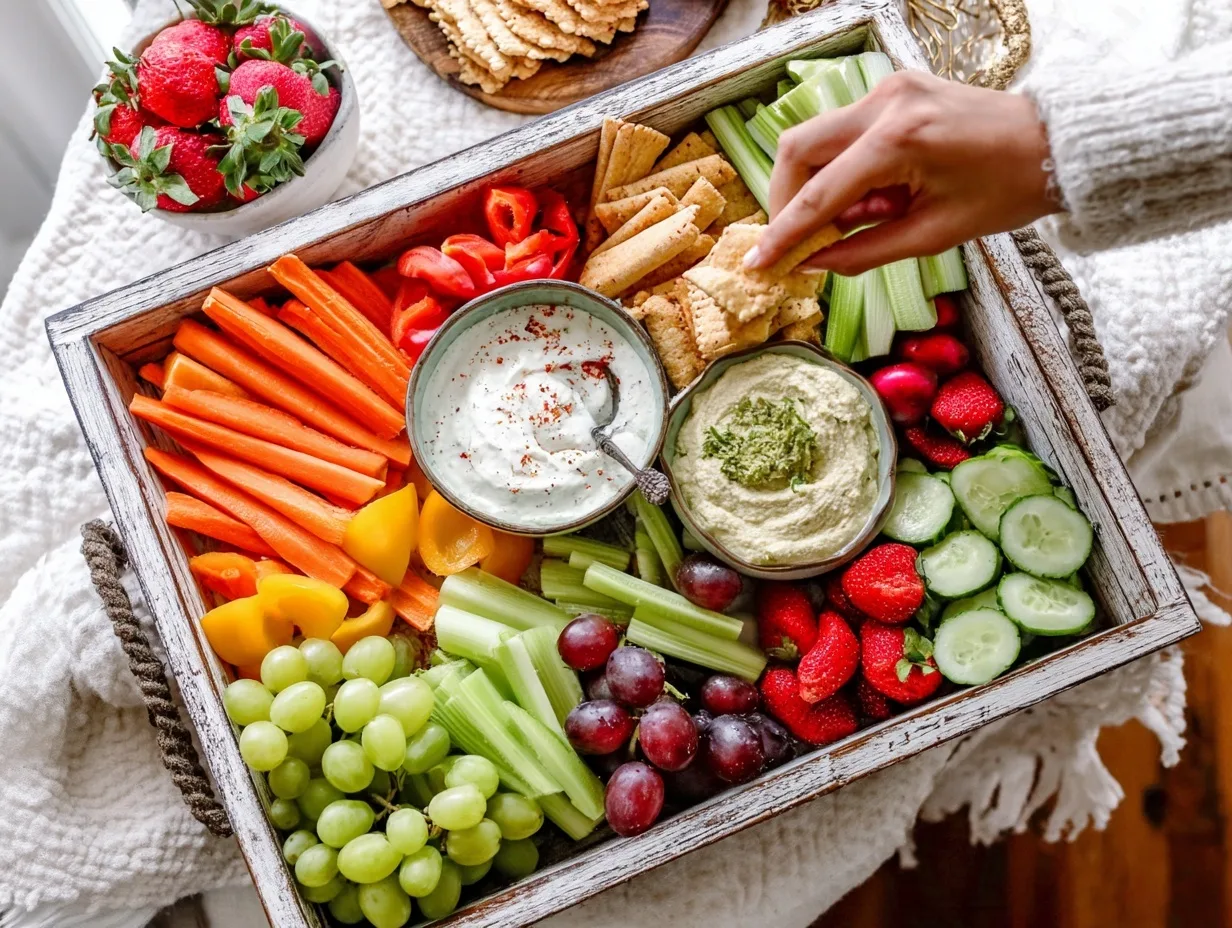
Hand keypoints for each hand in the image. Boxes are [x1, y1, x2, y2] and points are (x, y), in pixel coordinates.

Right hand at [744, 70, 1056, 274]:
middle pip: (798, 149)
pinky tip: (873, 195)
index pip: (818, 194)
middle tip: (800, 241)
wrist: (1056, 144)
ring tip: (857, 219)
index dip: (784, 234)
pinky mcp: (895, 89)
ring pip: (815, 137)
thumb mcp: (934, 235)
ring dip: (817, 184)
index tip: (756, 263)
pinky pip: (844, 132)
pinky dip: (842, 168)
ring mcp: (889, 88)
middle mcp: (886, 102)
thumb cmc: (1007, 191)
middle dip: (788, 200)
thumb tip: (812, 265)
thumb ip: (864, 251)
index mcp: (899, 140)